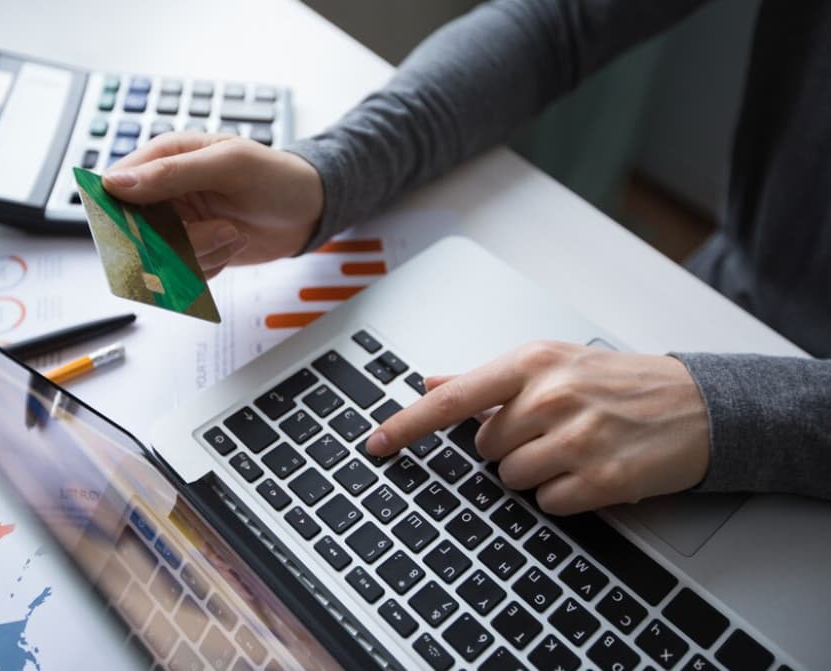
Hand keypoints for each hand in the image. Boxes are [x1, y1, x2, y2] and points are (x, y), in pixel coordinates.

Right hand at [103, 132, 323, 277]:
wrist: (308, 210)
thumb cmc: (276, 176)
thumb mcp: (229, 164)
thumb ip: (172, 173)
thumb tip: (117, 183)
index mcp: (164, 158)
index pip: (115, 186)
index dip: (122, 211)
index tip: (148, 226)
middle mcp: (164, 193)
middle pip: (134, 232)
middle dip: (175, 241)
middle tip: (217, 229)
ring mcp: (176, 225)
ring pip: (159, 258)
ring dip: (201, 253)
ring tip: (233, 232)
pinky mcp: (191, 251)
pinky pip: (181, 274)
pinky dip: (210, 266)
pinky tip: (232, 245)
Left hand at [366, 341, 709, 514]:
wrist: (695, 404)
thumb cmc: (617, 381)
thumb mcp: (549, 363)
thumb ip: (484, 378)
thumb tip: (429, 380)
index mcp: (531, 363)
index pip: (453, 399)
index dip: (407, 425)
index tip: (375, 444)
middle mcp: (550, 396)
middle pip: (485, 450)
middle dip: (510, 446)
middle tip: (552, 430)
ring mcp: (576, 438)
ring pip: (511, 478)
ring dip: (537, 472)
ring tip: (575, 447)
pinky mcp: (601, 478)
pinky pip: (548, 502)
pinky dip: (564, 493)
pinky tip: (591, 468)